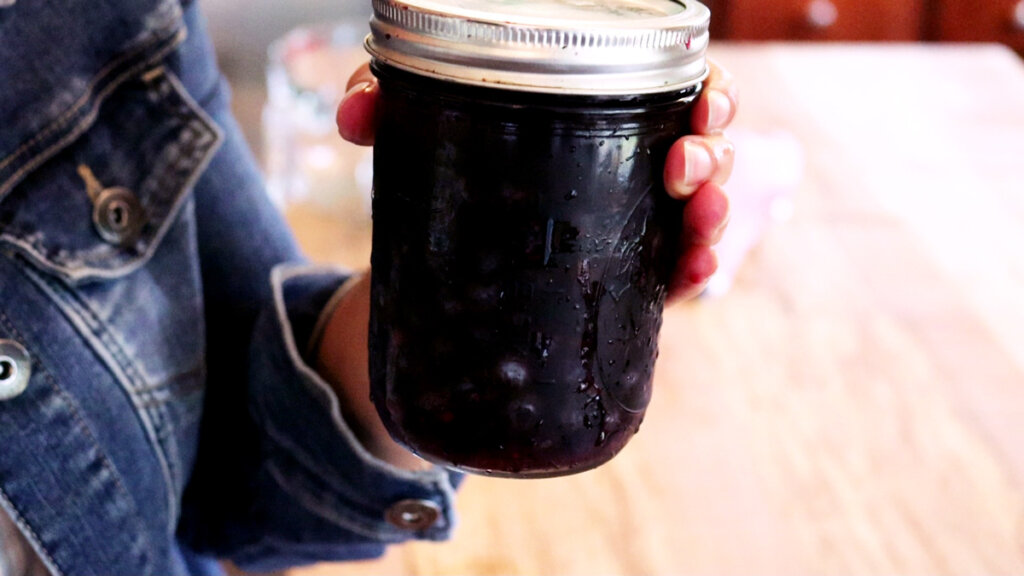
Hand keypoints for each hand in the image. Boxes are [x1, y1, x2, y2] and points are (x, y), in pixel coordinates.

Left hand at [337, 59, 737, 301]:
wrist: (447, 261)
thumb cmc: (454, 173)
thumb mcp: (423, 131)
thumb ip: (387, 102)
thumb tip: (355, 114)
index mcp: (603, 115)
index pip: (679, 91)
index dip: (710, 92)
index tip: (701, 104)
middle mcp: (632, 168)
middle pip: (707, 150)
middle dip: (715, 155)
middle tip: (682, 167)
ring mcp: (635, 227)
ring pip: (703, 212)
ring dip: (713, 215)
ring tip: (697, 224)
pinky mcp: (624, 282)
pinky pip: (674, 277)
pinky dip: (694, 273)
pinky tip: (695, 273)